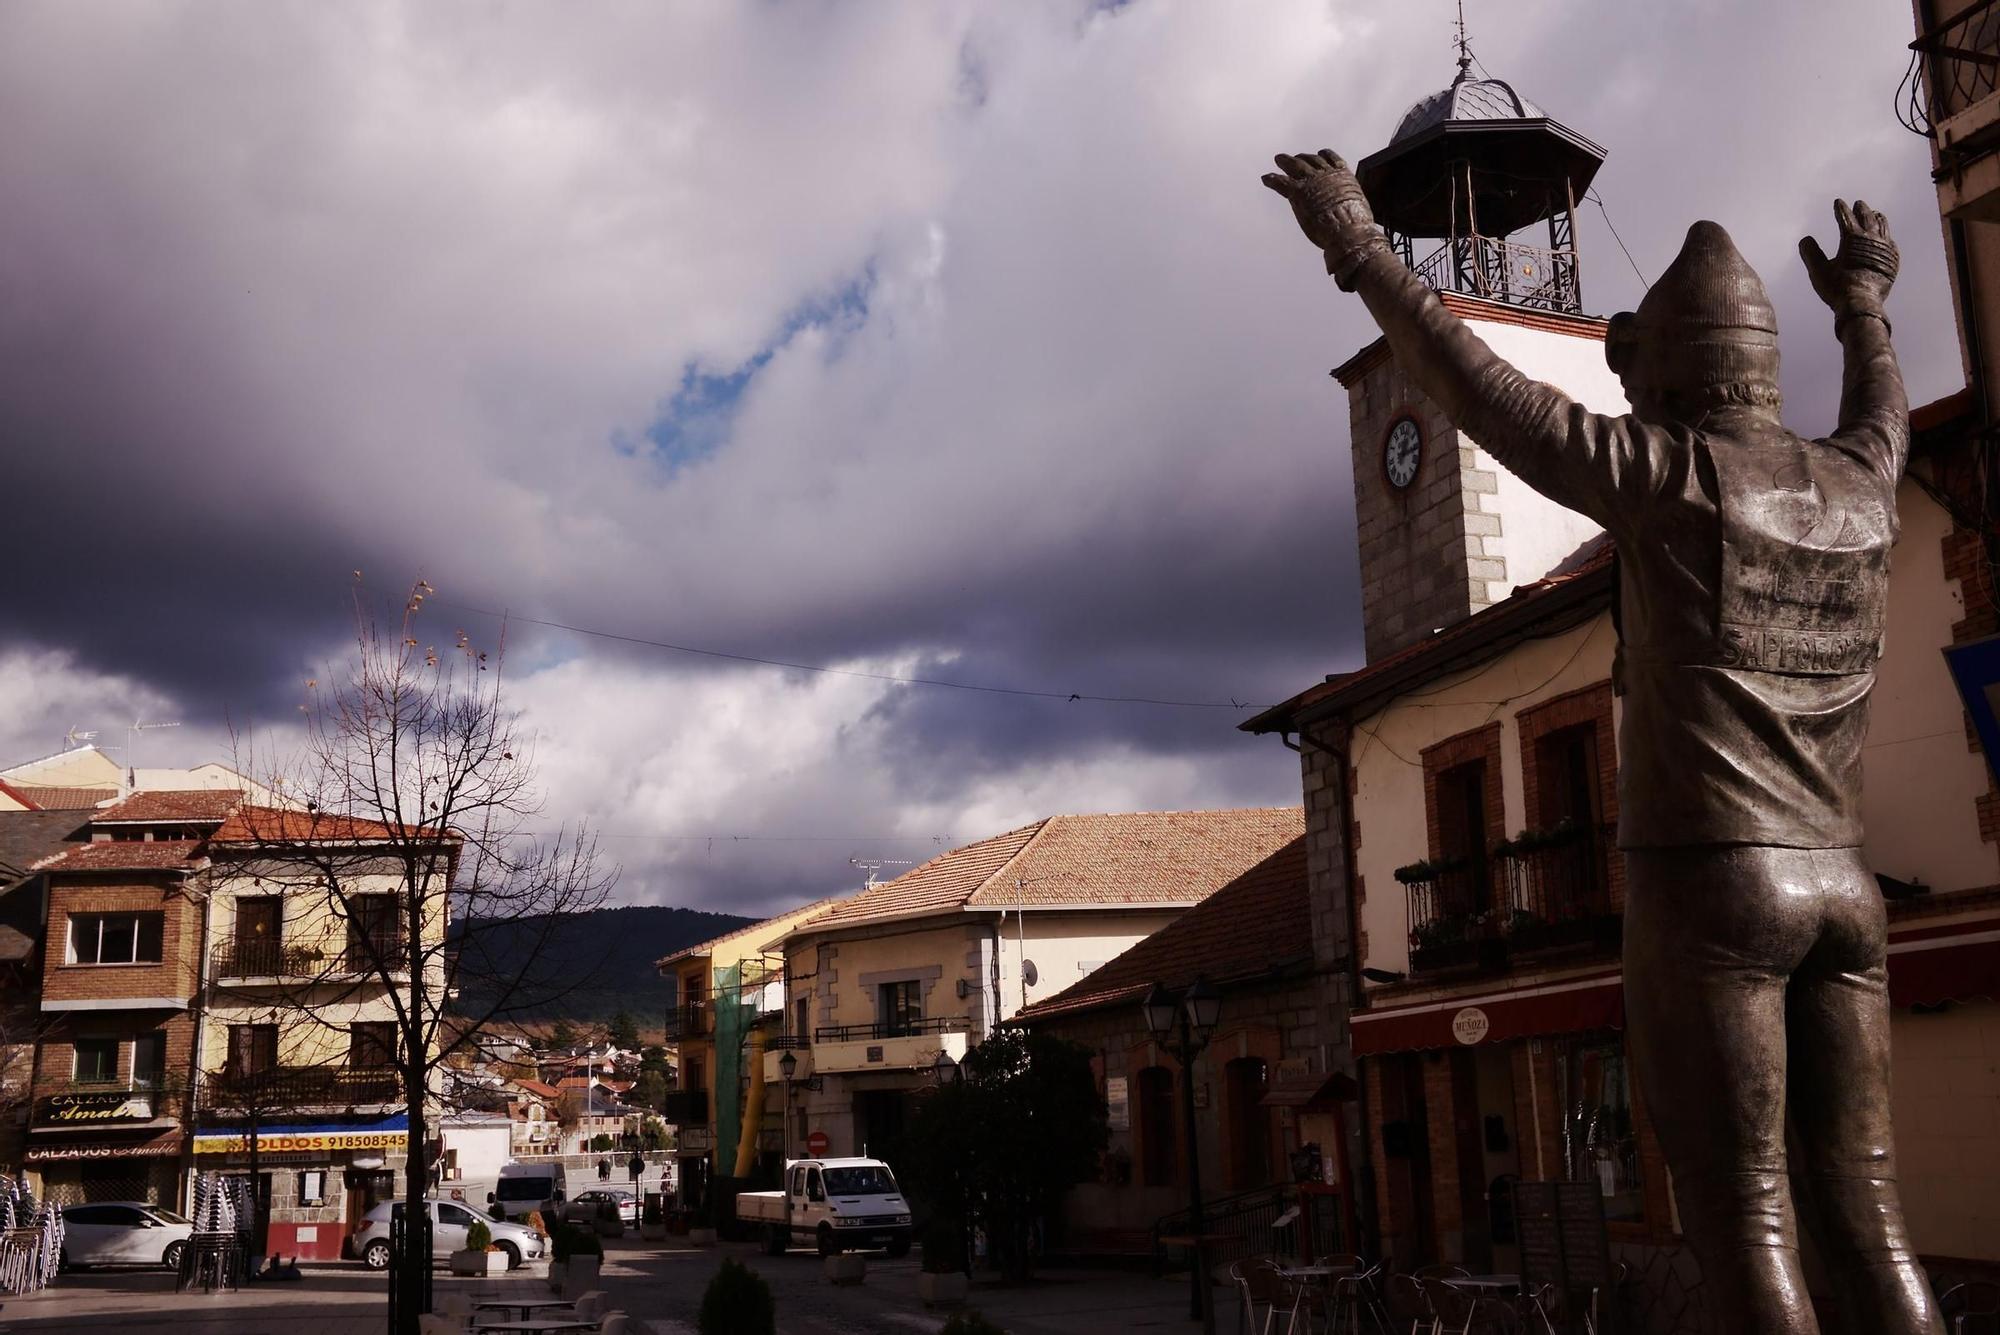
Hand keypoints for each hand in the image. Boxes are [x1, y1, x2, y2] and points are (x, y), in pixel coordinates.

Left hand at [1262, 150, 1382, 284]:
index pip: (1333, 160)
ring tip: (1278, 159)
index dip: (1324, 156)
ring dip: (1285, 161)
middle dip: (1302, 158)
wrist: (1348, 231)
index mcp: (1344, 176)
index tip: (1319, 154)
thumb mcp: (1359, 209)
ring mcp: (1312, 181)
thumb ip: (1352, 207)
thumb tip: (1359, 222)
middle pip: (1312, 161)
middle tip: (1294, 158)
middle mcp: (1327, 174)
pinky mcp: (1298, 192)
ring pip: (1295, 166)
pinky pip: (1281, 182)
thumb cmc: (1357, 228)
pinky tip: (1266, 178)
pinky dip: (1272, 179)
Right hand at [1799, 199, 1896, 315]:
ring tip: (1876, 214)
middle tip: (1859, 203)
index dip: (1841, 209)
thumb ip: (1810, 253)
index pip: (1846, 217)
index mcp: (1852, 238)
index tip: (1838, 202)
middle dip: (1862, 209)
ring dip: (1878, 219)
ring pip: (1883, 228)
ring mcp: (1885, 249)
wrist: (1862, 304)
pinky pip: (1891, 243)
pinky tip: (1886, 239)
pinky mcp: (1892, 261)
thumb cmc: (1837, 288)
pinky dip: (1887, 237)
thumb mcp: (1818, 270)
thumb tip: (1805, 239)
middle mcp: (1871, 240)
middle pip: (1868, 218)